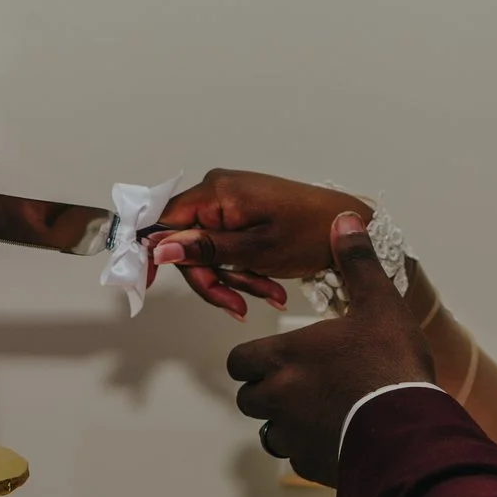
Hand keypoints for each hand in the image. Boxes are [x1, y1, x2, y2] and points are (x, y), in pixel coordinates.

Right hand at [147, 170, 372, 318]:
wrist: (351, 227)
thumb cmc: (310, 233)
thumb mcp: (255, 249)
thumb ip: (205, 249)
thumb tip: (158, 247)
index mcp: (217, 192)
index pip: (164, 221)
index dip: (156, 253)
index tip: (146, 283)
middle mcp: (218, 191)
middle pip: (188, 244)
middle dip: (214, 279)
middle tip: (238, 305)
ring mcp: (231, 203)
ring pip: (210, 252)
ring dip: (235, 280)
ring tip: (268, 295)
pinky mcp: (243, 214)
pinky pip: (228, 248)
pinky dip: (244, 270)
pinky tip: (269, 286)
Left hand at [222, 214, 433, 482]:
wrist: (407, 428)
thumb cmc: (389, 365)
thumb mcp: (378, 303)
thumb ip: (356, 262)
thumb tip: (345, 220)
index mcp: (284, 357)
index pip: (238, 361)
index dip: (253, 359)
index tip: (275, 357)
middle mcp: (278, 398)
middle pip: (249, 397)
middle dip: (266, 390)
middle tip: (300, 381)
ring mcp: (292, 435)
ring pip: (270, 431)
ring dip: (286, 422)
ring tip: (320, 410)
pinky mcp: (311, 465)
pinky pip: (297, 457)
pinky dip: (310, 448)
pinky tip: (338, 436)